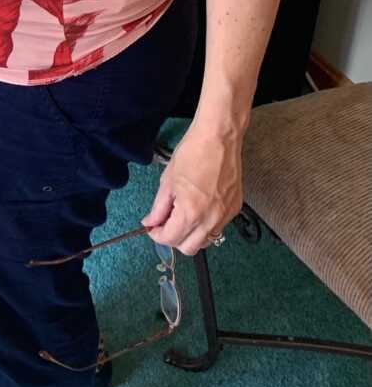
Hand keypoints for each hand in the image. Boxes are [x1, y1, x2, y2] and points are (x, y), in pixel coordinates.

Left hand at [141, 124, 243, 254]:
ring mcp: (225, 216)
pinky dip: (206, 225)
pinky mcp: (234, 209)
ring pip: (205, 241)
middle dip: (174, 239)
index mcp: (191, 212)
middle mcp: (210, 220)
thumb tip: (150, 222)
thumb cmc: (193, 152)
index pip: (171, 239)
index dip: (157, 235)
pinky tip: (199, 208)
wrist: (219, 138)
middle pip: (189, 248)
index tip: (152, 227)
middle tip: (166, 223)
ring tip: (182, 214)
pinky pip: (218, 228)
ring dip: (191, 235)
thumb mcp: (168, 180)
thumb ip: (158, 207)